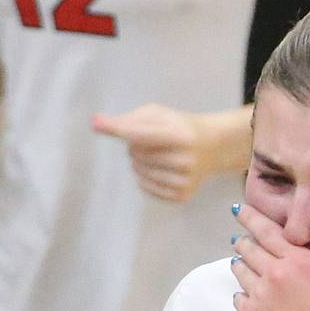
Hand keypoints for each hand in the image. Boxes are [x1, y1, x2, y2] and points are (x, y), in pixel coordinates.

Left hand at [92, 104, 220, 202]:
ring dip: (139, 162)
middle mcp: (185, 160)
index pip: (141, 134)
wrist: (213, 147)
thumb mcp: (159, 114)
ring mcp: (184, 181)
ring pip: (139, 172)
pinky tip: (159, 169)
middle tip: (153, 142)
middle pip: (136, 154)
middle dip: (136, 146)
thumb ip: (129, 119)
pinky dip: (145, 178)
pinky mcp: (182, 196)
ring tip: (156, 154)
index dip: (118, 129)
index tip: (97, 124)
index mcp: (181, 136)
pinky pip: (146, 188)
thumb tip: (97, 124)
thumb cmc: (179, 127)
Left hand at [231, 204, 309, 310]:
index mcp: (296, 261)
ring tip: (249, 269)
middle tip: (243, 241)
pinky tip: (256, 298)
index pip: (266, 230)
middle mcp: (273, 274)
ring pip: (239, 269)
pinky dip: (244, 294)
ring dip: (242, 265)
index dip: (250, 218)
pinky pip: (238, 296)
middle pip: (247, 247)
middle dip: (244, 241)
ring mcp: (258, 295)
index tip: (239, 210)